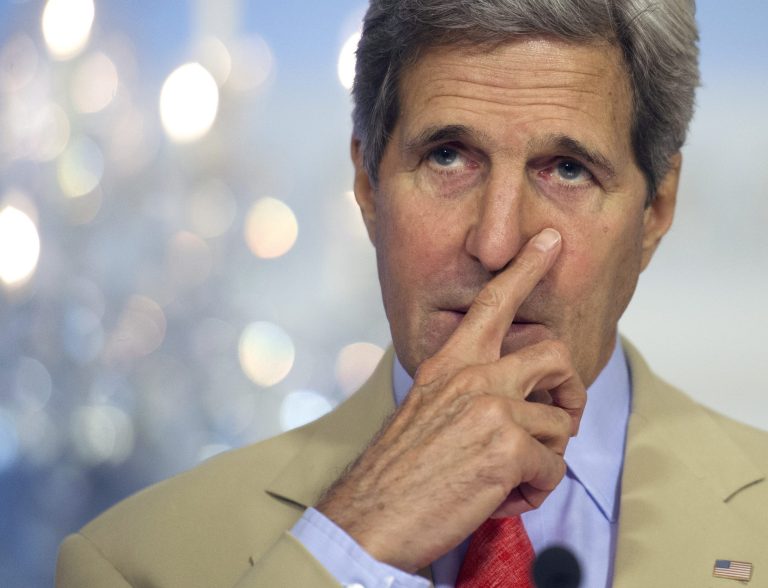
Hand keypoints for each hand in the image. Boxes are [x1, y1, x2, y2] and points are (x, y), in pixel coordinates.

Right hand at [316, 228, 585, 572]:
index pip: (493, 303)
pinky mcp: (507, 447)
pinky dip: (537, 491)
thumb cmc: (399, 470)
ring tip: (514, 478)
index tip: (550, 242)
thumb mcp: (428, 412)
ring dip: (547, 459)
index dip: (526, 269)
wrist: (372, 515)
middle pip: (555, 355)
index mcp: (449, 364)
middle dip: (571, 390)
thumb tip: (517, 407)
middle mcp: (472, 376)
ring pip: (562, 424)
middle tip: (561, 417)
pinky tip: (505, 499)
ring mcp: (491, 408)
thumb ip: (469, 395)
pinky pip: (555, 467)